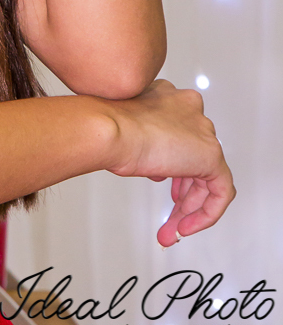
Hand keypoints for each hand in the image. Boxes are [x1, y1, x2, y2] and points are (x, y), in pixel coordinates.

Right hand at [103, 79, 235, 247]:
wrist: (108, 129)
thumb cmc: (105, 126)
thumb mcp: (125, 129)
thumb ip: (146, 140)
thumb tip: (156, 165)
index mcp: (168, 95)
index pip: (180, 132)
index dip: (172, 161)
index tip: (160, 179)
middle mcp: (189, 107)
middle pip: (194, 156)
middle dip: (182, 190)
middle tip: (169, 213)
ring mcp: (203, 129)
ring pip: (206, 177)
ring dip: (188, 208)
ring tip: (170, 229)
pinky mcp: (211, 154)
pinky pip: (219, 191)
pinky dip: (205, 213)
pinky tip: (183, 227)